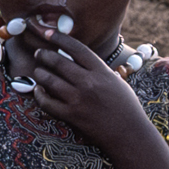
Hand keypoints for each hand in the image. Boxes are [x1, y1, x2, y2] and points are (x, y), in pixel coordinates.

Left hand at [11, 18, 147, 153]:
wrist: (130, 135)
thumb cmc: (126, 107)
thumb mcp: (116, 82)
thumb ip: (99, 70)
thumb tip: (81, 58)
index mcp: (102, 71)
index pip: (77, 48)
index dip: (60, 38)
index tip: (49, 33)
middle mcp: (89, 83)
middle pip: (59, 62)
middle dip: (45, 55)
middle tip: (39, 53)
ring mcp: (79, 99)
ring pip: (49, 80)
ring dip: (40, 73)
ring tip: (38, 71)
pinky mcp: (71, 116)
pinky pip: (47, 102)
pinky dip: (39, 95)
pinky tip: (38, 90)